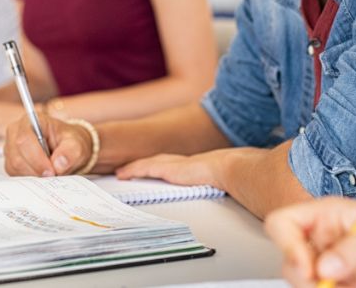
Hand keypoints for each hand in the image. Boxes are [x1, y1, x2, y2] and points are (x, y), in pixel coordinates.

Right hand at [4, 114, 92, 176]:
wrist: (69, 149)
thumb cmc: (70, 142)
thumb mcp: (77, 144)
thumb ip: (70, 152)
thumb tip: (58, 164)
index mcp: (30, 121)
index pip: (24, 139)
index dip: (36, 157)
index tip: (51, 171)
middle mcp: (16, 133)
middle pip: (17, 157)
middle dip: (36, 170)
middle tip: (54, 175)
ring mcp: (11, 149)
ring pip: (15, 168)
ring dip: (34, 175)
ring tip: (51, 173)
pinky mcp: (11, 163)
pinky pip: (15, 175)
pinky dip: (30, 179)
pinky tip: (43, 175)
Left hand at [115, 148, 248, 188]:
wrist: (232, 168)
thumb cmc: (234, 175)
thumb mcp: (224, 181)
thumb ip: (221, 185)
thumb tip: (233, 193)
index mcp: (197, 166)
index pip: (175, 165)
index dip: (163, 167)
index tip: (154, 169)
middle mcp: (183, 163)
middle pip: (159, 162)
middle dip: (145, 165)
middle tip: (130, 169)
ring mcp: (175, 164)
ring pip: (149, 164)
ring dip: (135, 167)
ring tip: (122, 172)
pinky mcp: (168, 169)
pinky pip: (145, 169)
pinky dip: (133, 170)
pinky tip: (122, 174)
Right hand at [264, 197, 355, 287]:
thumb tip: (325, 267)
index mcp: (328, 215)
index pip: (283, 223)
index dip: (288, 245)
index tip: (310, 269)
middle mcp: (323, 242)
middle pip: (290, 263)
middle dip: (309, 280)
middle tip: (335, 285)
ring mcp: (330, 268)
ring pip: (305, 286)